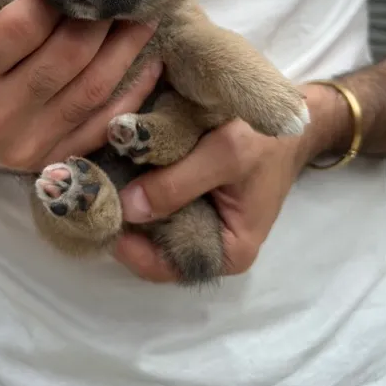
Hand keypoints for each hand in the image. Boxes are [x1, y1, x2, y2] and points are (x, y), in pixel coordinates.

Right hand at [0, 0, 161, 172]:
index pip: (14, 32)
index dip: (49, 0)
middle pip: (62, 60)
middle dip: (98, 20)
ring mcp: (27, 144)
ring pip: (91, 89)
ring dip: (125, 49)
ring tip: (144, 16)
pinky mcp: (54, 160)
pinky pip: (102, 123)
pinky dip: (132, 92)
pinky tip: (150, 61)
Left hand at [114, 95, 323, 282]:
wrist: (296, 118)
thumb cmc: (268, 140)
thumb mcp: (226, 155)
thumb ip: (178, 183)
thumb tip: (126, 207)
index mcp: (227, 252)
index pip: (163, 266)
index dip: (128, 247)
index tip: (100, 216)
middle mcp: (209, 243)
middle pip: (152, 245)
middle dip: (121, 221)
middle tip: (89, 195)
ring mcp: (200, 219)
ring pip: (151, 221)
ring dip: (125, 201)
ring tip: (97, 178)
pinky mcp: (192, 196)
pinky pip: (157, 199)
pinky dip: (137, 184)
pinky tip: (116, 164)